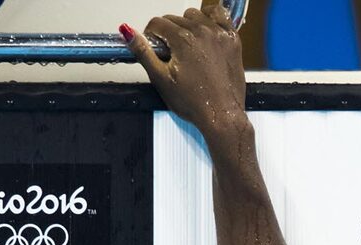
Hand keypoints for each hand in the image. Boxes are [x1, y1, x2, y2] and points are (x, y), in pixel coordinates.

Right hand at [122, 5, 245, 134]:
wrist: (220, 115)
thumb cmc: (192, 102)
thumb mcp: (161, 79)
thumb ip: (144, 52)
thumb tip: (128, 32)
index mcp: (182, 39)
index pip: (157, 23)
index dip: (150, 35)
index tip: (154, 47)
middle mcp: (202, 30)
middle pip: (175, 18)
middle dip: (168, 33)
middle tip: (171, 54)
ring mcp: (219, 33)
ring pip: (196, 14)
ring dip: (187, 25)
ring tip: (188, 46)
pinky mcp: (232, 39)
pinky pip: (220, 15)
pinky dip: (211, 19)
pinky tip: (206, 32)